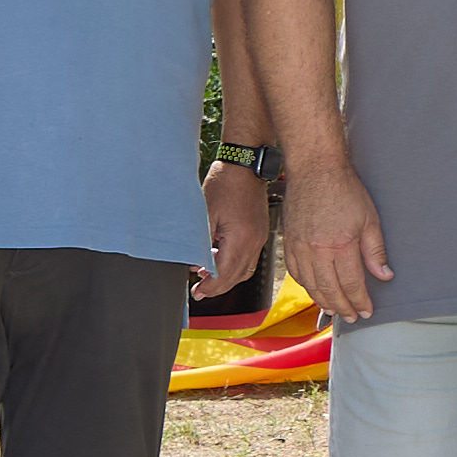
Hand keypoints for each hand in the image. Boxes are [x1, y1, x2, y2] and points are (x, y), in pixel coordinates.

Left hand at [202, 162, 271, 294]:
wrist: (245, 164)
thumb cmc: (225, 183)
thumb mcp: (205, 213)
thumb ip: (201, 242)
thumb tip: (196, 263)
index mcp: (241, 239)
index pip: (226, 274)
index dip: (210, 287)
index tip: (197, 292)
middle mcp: (254, 241)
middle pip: (237, 277)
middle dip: (218, 287)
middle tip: (200, 291)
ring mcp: (260, 237)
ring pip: (245, 270)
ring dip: (227, 278)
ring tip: (208, 277)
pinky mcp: (259, 232)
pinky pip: (249, 258)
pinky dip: (235, 265)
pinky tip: (220, 260)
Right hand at [283, 157, 392, 323]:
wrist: (315, 168)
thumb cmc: (344, 189)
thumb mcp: (369, 219)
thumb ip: (375, 251)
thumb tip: (384, 275)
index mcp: (339, 246)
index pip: (351, 285)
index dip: (359, 301)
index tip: (366, 311)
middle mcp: (316, 251)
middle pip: (330, 290)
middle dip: (343, 307)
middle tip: (352, 317)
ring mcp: (299, 247)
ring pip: (310, 285)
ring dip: (323, 301)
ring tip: (334, 310)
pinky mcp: (288, 242)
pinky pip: (295, 272)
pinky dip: (306, 286)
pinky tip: (314, 290)